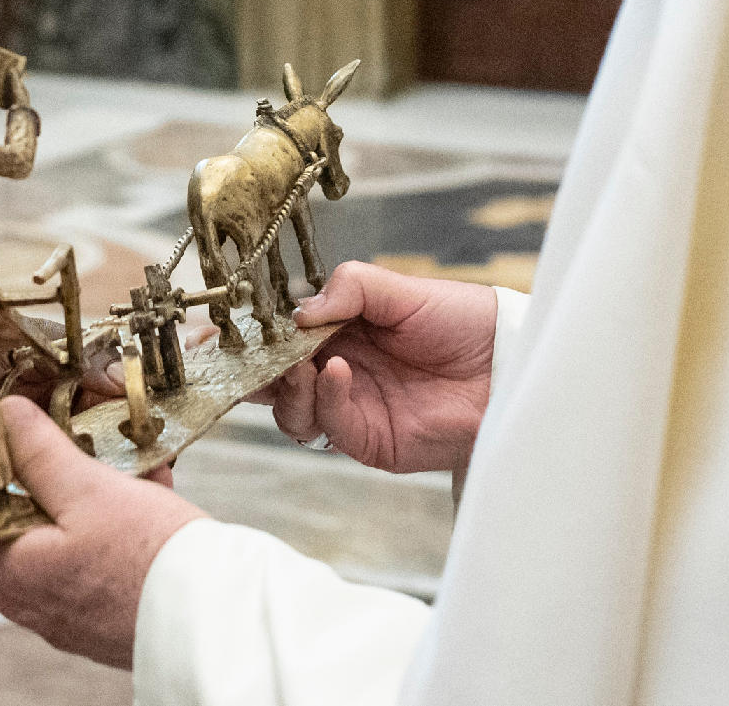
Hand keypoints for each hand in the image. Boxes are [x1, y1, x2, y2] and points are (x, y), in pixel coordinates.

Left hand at [0, 396, 202, 668]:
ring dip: (62, 500)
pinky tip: (143, 487)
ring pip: (44, 545)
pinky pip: (86, 558)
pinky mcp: (105, 611)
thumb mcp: (90, 490)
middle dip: (5, 489)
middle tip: (21, 446)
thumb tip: (5, 416)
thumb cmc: (151, 560)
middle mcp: (30, 602)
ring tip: (100, 458)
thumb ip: (41, 453)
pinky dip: (101, 522)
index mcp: (11, 574)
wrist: (219, 622)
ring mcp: (67, 611)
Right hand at [256, 261, 498, 473]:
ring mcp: (352, 408)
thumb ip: (349, 288)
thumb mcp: (400, 289)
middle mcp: (337, 372)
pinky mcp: (371, 440)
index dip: (252, 339)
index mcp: (339, 332)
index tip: (221, 332)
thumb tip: (298, 313)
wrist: (507, 363)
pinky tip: (336, 371)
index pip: (280, 339)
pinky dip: (325, 399)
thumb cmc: (460, 320)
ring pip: (292, 412)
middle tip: (241, 358)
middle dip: (252, 372)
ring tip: (300, 363)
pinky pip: (331, 426)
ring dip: (286, 388)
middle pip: (274, 382)